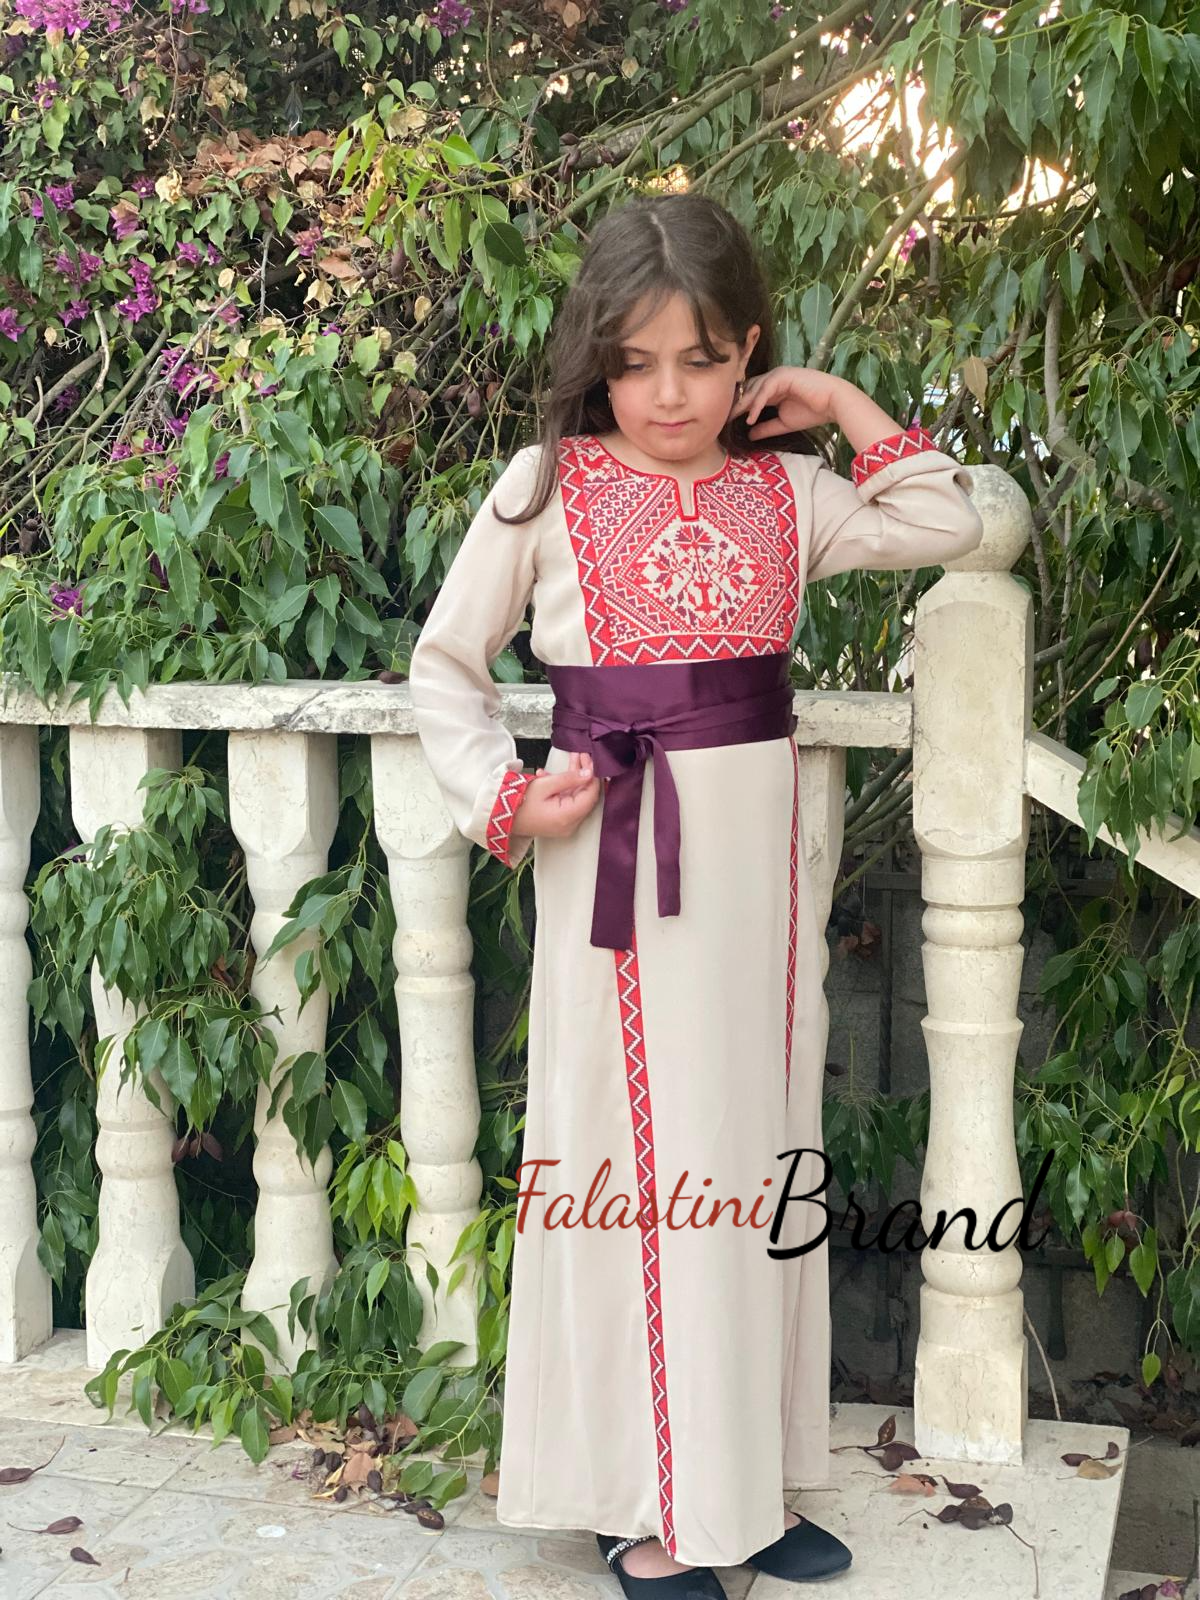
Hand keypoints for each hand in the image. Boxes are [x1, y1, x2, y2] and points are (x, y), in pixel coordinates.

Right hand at [512, 751, 601, 839]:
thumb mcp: (545, 784)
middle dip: (584, 774)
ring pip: (577, 798)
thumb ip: (569, 778)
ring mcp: (565, 825)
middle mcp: (570, 825)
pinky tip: (553, 776)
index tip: (589, 759)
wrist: (501, 816)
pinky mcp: (559, 823)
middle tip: (581, 756)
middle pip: (586, 796)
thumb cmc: (519, 801)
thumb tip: (588, 773)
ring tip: (571, 760)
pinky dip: (565, 789)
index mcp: (567, 816)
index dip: (592, 775)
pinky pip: (568, 803)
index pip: (591, 795)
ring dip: (574, 779)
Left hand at [729, 366, 843, 438]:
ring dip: (742, 405)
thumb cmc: (812, 412)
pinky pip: (765, 390)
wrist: (833, 404)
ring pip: (754, 388)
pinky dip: (756, 404)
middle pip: (748, 389)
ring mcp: (778, 375)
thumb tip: (748, 435)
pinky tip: (750, 418)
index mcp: (773, 387)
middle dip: (735, 405)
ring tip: (731, 419)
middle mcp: (773, 378)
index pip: (750, 395)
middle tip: (720, 419)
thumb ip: (765, 427)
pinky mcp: (784, 375)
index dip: (738, 408)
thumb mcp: (783, 424)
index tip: (725, 422)